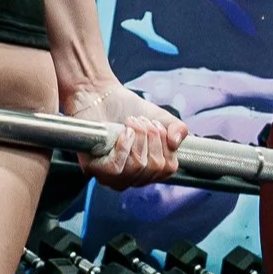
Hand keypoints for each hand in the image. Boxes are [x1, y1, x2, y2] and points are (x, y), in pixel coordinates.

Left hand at [63, 75, 186, 186]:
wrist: (99, 95)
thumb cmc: (127, 109)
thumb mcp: (160, 118)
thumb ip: (178, 128)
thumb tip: (175, 143)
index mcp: (147, 170)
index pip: (168, 170)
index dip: (166, 146)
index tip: (156, 126)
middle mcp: (130, 178)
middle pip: (154, 168)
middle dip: (152, 137)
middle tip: (141, 122)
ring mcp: (111, 177)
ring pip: (137, 167)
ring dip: (138, 137)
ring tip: (131, 123)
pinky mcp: (94, 169)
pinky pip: (116, 169)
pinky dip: (124, 146)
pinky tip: (122, 132)